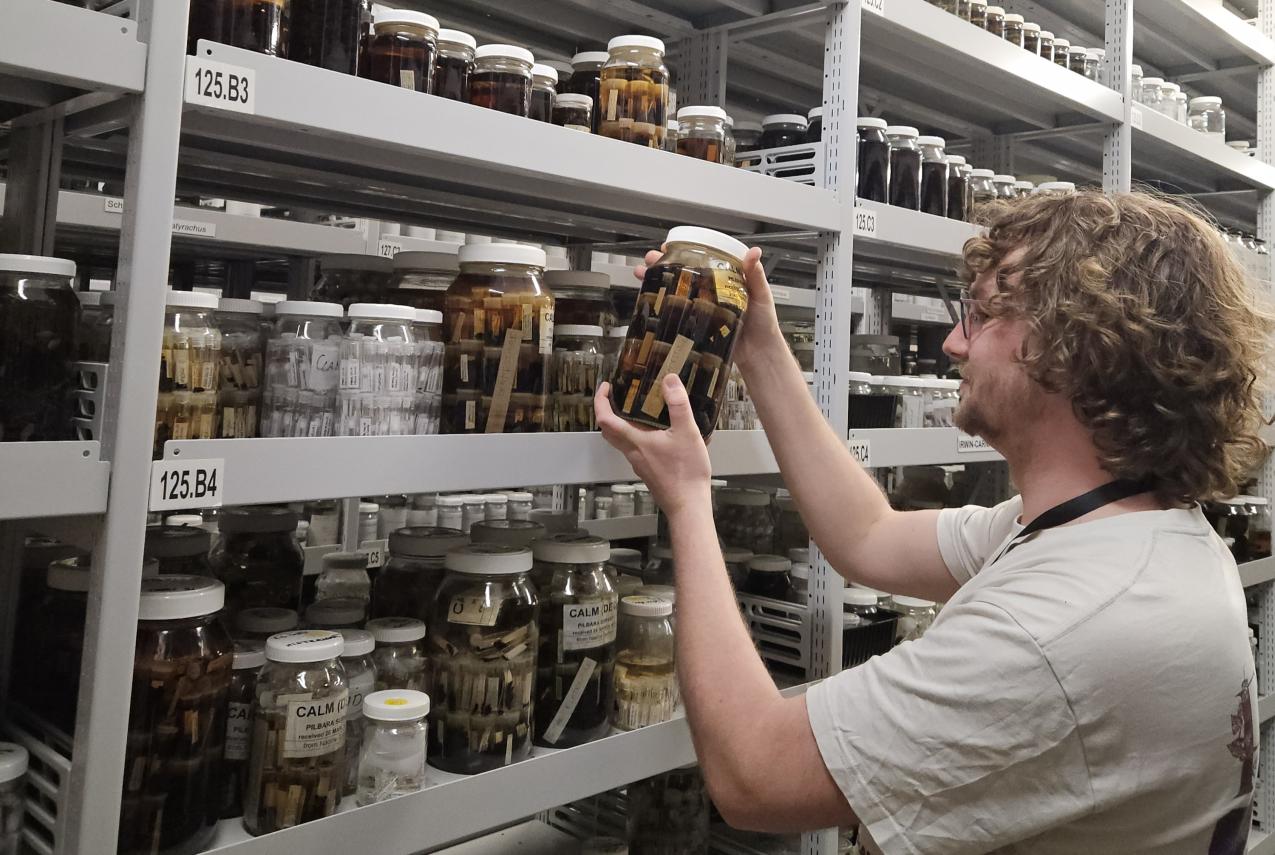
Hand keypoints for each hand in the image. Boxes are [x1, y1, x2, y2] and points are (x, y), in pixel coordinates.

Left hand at [595, 375, 712, 519]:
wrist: (688, 505)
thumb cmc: (686, 472)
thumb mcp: (687, 432)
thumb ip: (678, 405)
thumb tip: (669, 380)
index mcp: (636, 441)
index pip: (605, 419)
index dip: (601, 400)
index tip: (605, 387)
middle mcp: (632, 453)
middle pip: (608, 431)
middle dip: (607, 411)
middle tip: (615, 397)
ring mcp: (639, 464)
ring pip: (621, 441)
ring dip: (621, 424)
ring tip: (637, 410)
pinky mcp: (648, 471)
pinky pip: (634, 449)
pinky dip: (636, 436)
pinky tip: (656, 433)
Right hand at [633, 245, 785, 373]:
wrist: (759, 353)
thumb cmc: (763, 323)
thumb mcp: (761, 294)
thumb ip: (755, 274)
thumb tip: (753, 252)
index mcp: (724, 280)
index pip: (700, 260)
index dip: (682, 252)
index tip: (667, 247)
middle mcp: (710, 292)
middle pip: (682, 274)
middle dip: (661, 265)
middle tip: (648, 261)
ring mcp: (702, 308)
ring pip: (676, 291)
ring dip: (657, 282)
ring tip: (642, 276)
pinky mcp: (697, 325)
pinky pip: (678, 314)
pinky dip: (662, 307)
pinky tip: (651, 301)